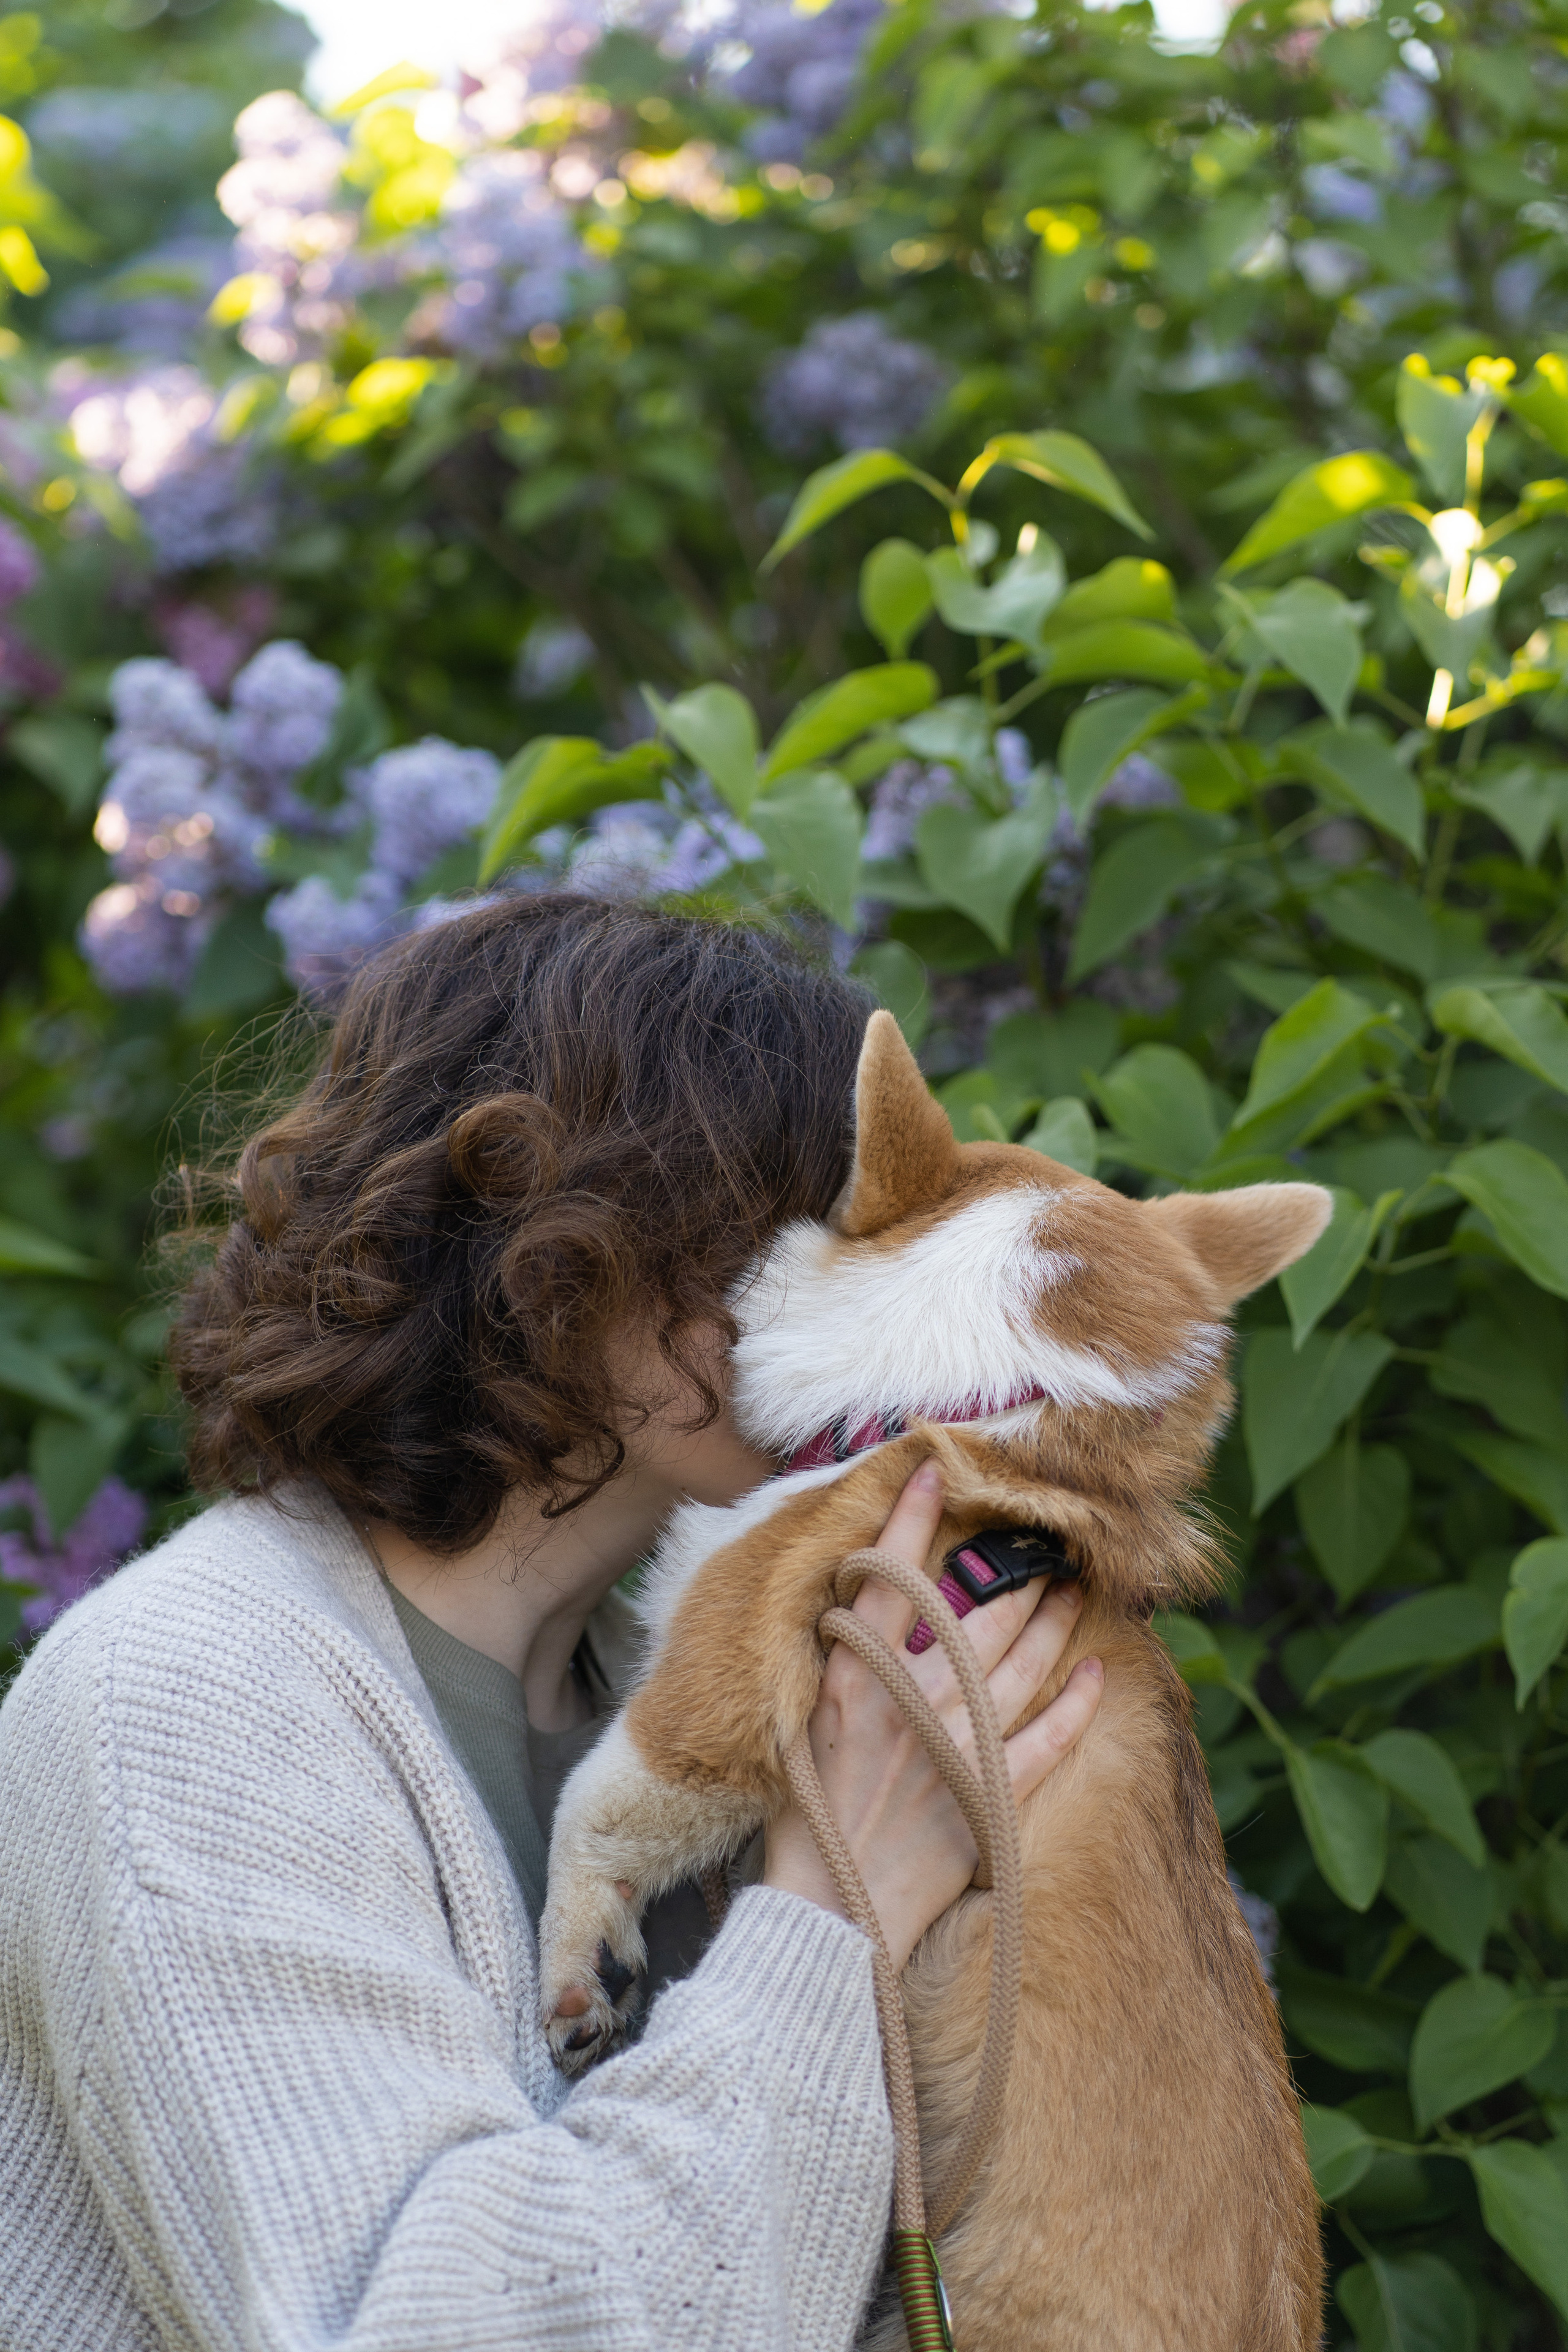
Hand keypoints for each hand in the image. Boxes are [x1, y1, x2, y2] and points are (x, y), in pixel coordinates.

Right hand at [763, 1459, 1102, 1968]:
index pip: (886, 1581)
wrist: (828, 1917)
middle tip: (1044, 1541)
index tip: (933, 1471)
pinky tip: (1100, 1675)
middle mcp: (910, 1701)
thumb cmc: (807, 1828)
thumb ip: (838, 1678)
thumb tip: (859, 1627)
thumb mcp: (802, 1733)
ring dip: (1054, 1623)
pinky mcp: (988, 1796)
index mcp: (855, 1682)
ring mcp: (956, 1747)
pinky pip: (1046, 1742)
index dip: (910, 1522)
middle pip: (975, 1617)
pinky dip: (1077, 1707)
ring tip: (1077, 1587)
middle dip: (1014, 1573)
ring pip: (1020, 1666)